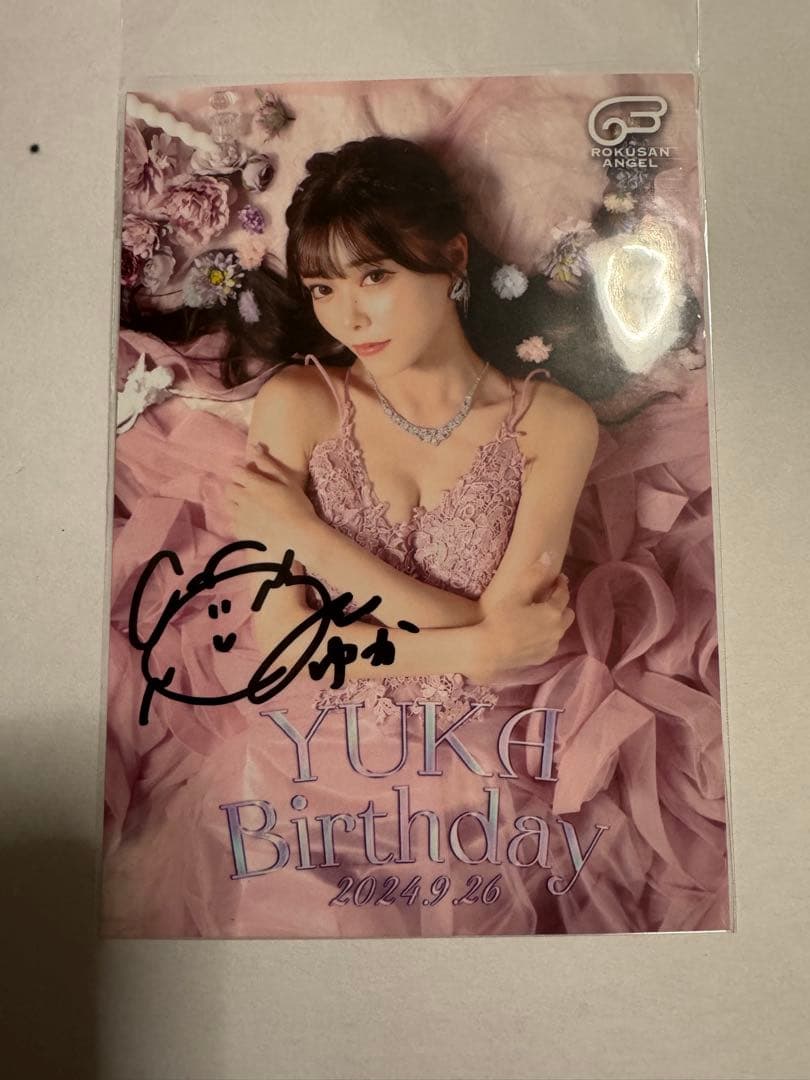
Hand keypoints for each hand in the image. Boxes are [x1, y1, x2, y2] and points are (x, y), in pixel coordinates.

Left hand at [225, 443, 315, 551]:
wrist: (300, 537)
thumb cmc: (298, 506)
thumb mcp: (288, 481)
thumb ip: (268, 463)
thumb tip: (254, 446)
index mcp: (254, 484)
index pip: (235, 471)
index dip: (243, 473)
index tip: (252, 478)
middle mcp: (243, 499)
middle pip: (229, 489)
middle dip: (238, 488)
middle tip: (252, 493)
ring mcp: (240, 517)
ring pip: (229, 506)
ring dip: (237, 505)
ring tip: (252, 510)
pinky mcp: (241, 533)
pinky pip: (233, 523)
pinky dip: (240, 522)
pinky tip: (253, 524)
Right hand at [466, 567, 574, 683]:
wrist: (489, 651)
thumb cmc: (501, 619)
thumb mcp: (516, 593)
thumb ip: (534, 574)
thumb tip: (549, 556)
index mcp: (553, 612)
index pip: (564, 594)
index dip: (561, 584)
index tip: (557, 579)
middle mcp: (558, 629)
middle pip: (568, 613)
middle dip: (561, 604)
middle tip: (547, 598)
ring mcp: (552, 645)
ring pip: (561, 628)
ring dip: (555, 620)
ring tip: (539, 616)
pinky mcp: (545, 657)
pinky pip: (552, 642)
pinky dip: (548, 635)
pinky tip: (534, 633)